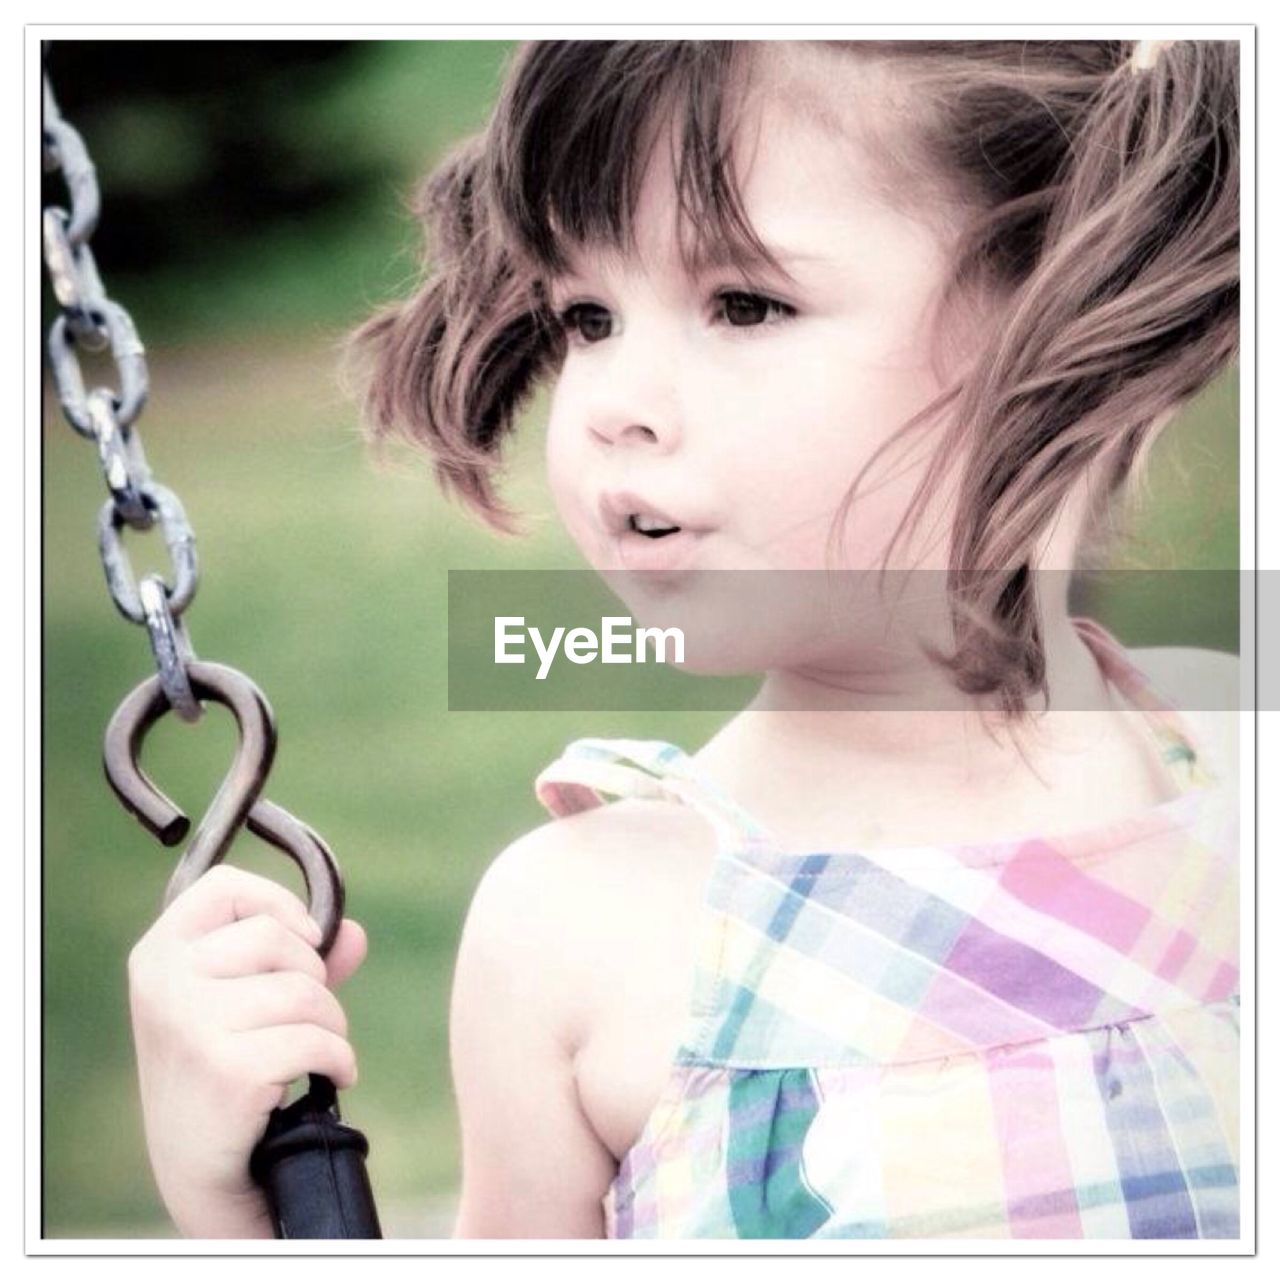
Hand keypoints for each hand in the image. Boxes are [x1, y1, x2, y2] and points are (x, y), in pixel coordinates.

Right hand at [127, 863, 367, 1236]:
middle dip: (314, 977)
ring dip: (332, 1025)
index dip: (276, 902)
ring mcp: (192, 1025)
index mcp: (159, 954)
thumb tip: (355, 935)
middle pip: (278, 938)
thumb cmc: (224, 1069)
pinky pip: (318, 1040)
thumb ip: (299, 962)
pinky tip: (331, 1077)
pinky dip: (340, 1060)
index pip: (222, 886)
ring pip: (306, 992)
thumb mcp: (246, 1003)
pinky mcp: (228, 1069)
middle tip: (306, 1016)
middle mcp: (165, 983)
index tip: (304, 937)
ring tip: (316, 1051)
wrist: (200, 1168)